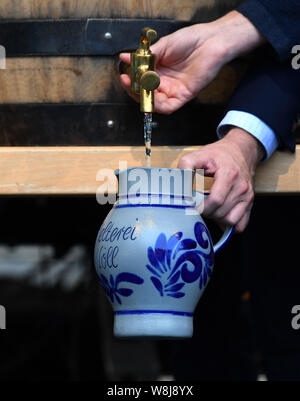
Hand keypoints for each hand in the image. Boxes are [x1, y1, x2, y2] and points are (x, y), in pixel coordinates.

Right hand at [120, 11, 264, 113]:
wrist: (211, 41)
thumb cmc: (191, 40)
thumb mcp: (163, 46)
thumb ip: (145, 56)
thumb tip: (125, 57)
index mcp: (157, 70)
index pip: (140, 81)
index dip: (131, 80)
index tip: (124, 74)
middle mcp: (164, 82)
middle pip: (144, 93)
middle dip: (134, 90)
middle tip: (128, 81)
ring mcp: (173, 90)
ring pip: (154, 103)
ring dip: (143, 98)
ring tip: (138, 87)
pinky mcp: (183, 96)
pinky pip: (168, 107)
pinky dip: (158, 105)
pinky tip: (150, 97)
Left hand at [178, 128, 264, 231]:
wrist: (241, 150)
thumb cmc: (219, 154)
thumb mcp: (200, 154)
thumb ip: (186, 166)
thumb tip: (179, 182)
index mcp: (229, 175)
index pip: (216, 200)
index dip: (201, 207)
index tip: (192, 205)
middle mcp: (241, 187)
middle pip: (221, 212)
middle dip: (206, 213)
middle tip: (199, 205)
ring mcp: (247, 196)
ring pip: (230, 221)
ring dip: (217, 219)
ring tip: (209, 209)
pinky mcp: (250, 203)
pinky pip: (241, 224)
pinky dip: (229, 225)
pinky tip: (220, 215)